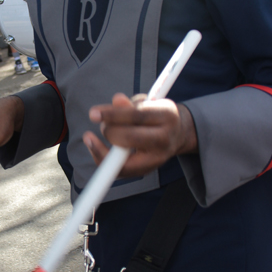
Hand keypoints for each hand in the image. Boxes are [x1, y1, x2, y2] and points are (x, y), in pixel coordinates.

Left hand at [83, 93, 197, 177]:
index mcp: (166, 115)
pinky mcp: (148, 170)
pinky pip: (121, 171)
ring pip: (124, 161)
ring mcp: (158, 158)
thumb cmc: (156, 115)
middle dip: (108, 131)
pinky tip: (97, 149)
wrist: (178, 134)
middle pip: (129, 138)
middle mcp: (164, 138)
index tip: (92, 113)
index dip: (112, 114)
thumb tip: (116, 100)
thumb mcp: (147, 103)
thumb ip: (130, 104)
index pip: (136, 115)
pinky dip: (105, 160)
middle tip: (102, 124)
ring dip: (102, 150)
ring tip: (98, 137)